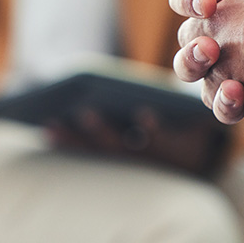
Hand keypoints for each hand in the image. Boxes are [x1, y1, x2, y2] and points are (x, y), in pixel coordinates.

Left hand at [46, 107, 229, 176]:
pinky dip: (66, 143)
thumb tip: (178, 77)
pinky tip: (47, 129)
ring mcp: (124, 165)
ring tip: (51, 122)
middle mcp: (144, 163)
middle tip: (85, 112)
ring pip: (96, 153)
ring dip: (73, 139)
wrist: (187, 163)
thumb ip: (186, 102)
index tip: (144, 113)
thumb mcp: (195, 118)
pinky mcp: (108, 162)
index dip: (152, 130)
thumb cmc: (187, 127)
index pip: (161, 142)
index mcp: (170, 151)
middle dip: (102, 131)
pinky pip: (85, 154)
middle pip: (120, 148)